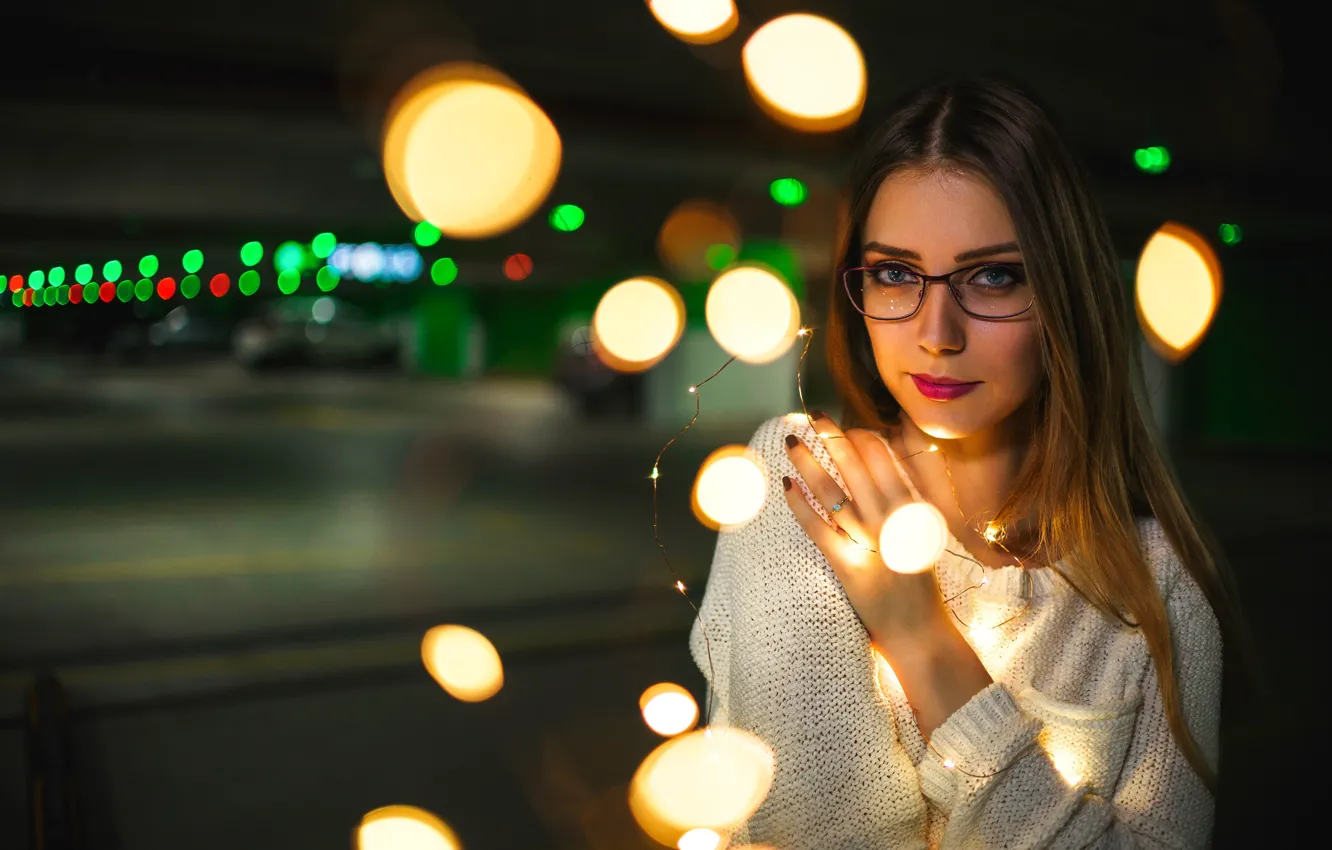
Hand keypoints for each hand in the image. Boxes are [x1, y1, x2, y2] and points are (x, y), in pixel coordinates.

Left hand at [782, 412, 951, 656]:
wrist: (920, 631)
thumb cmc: (919, 582)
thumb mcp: (923, 533)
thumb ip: (907, 502)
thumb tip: (885, 467)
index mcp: (911, 508)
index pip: (883, 459)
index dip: (859, 437)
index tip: (843, 426)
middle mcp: (889, 520)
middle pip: (855, 465)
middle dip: (832, 435)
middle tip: (812, 415)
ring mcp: (868, 542)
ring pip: (832, 490)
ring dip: (808, 461)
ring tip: (791, 441)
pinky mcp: (848, 565)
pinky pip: (818, 527)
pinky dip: (800, 504)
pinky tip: (786, 485)